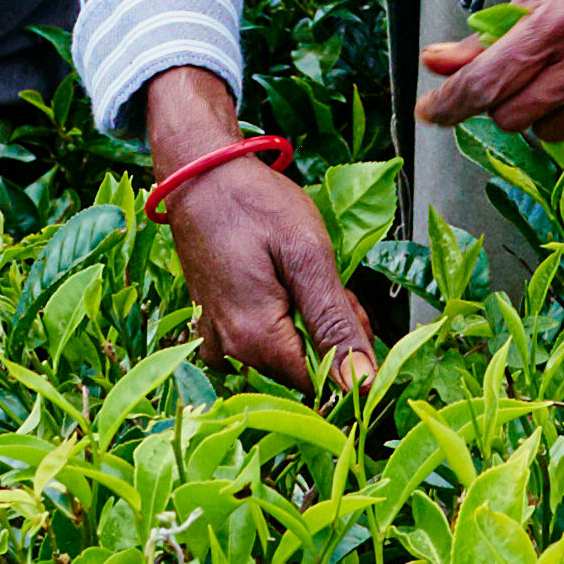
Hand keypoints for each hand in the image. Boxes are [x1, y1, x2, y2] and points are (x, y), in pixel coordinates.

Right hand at [141, 73, 374, 386]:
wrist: (199, 175)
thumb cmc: (254, 205)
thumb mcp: (308, 257)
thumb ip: (336, 325)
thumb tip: (364, 385)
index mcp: (254, 342)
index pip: (321, 388)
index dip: (348, 354)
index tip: (350, 308)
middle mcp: (229, 355)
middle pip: (304, 371)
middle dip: (330, 335)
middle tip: (331, 282)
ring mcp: (216, 343)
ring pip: (286, 356)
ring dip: (309, 324)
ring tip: (304, 275)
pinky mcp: (213, 329)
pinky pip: (261, 342)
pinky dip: (285, 319)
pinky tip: (284, 283)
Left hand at [418, 0, 563, 146]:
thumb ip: (490, 34)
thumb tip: (435, 62)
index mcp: (561, 22)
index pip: (486, 83)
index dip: (448, 104)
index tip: (428, 112)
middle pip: (511, 117)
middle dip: (503, 100)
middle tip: (522, 73)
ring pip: (549, 133)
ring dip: (545, 111)